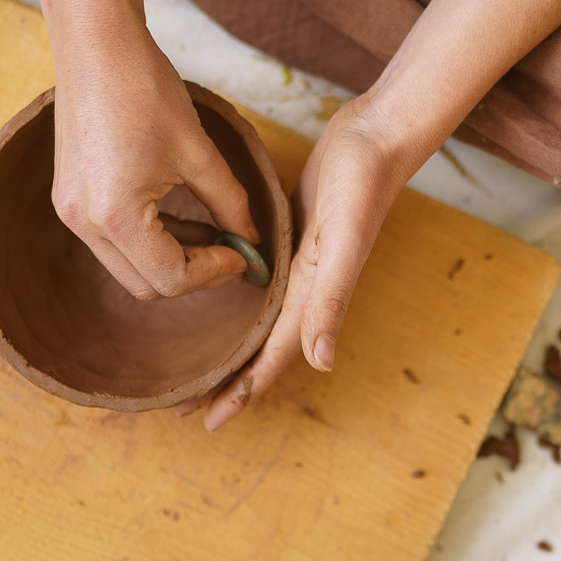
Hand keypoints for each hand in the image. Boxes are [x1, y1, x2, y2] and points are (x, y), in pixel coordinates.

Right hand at [49, 24, 260, 298]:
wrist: (95, 44)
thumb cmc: (146, 89)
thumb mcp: (199, 152)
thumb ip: (230, 204)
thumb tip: (253, 241)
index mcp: (115, 216)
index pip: (171, 278)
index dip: (215, 272)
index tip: (245, 255)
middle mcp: (84, 223)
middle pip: (147, 284)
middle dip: (195, 275)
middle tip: (234, 253)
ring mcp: (71, 212)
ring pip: (130, 267)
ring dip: (174, 258)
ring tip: (216, 233)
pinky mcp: (71, 199)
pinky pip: (115, 241)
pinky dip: (152, 239)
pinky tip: (186, 218)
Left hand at [194, 94, 420, 429]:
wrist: (376, 138)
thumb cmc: (361, 186)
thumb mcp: (343, 242)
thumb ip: (331, 300)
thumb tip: (321, 364)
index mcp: (311, 297)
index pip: (271, 358)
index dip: (240, 392)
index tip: (206, 422)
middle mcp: (303, 289)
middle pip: (260, 349)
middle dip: (227, 382)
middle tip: (183, 406)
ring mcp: (297, 266)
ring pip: (258, 321)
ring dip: (231, 348)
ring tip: (197, 364)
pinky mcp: (290, 239)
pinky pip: (259, 287)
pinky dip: (236, 305)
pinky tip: (216, 299)